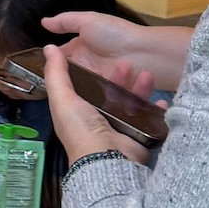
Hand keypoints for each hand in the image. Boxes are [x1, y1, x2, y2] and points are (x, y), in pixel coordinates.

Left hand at [41, 44, 148, 165]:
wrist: (107, 159)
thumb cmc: (81, 129)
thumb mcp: (63, 99)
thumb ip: (56, 75)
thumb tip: (48, 49)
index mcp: (77, 112)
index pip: (86, 88)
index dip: (94, 72)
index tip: (102, 57)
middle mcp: (97, 120)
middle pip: (111, 93)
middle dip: (120, 77)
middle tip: (129, 64)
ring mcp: (119, 128)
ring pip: (131, 102)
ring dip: (139, 88)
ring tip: (147, 76)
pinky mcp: (137, 135)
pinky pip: (148, 118)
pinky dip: (154, 109)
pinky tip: (160, 100)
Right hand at [44, 11, 178, 95]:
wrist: (146, 52)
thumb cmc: (116, 34)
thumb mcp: (89, 21)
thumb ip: (65, 22)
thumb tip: (43, 22)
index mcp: (79, 51)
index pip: (59, 61)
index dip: (50, 66)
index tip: (43, 72)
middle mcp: (86, 68)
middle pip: (67, 79)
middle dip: (63, 83)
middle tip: (57, 88)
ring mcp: (97, 83)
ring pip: (80, 92)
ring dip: (83, 89)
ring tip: (81, 89)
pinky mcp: (107, 95)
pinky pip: (96, 100)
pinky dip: (95, 99)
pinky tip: (91, 99)